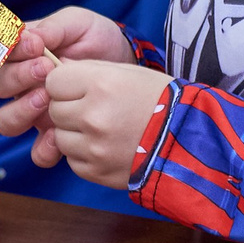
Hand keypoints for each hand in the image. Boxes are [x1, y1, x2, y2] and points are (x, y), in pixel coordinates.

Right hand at [0, 7, 132, 147]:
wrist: (127, 66)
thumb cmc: (97, 40)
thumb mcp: (78, 24)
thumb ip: (53, 28)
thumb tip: (28, 37)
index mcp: (22, 54)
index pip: (0, 54)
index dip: (11, 51)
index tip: (36, 46)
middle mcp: (22, 84)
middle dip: (17, 77)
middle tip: (45, 69)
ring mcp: (35, 112)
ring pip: (6, 121)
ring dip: (21, 111)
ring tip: (47, 99)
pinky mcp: (54, 135)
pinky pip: (37, 152)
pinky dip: (43, 147)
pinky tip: (57, 134)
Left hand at [39, 59, 171, 187]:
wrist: (189, 141)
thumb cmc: (160, 101)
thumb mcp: (127, 73)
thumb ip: (88, 71)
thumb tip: (55, 72)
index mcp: (101, 85)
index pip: (54, 81)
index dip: (65, 84)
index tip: (78, 88)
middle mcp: (93, 116)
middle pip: (54, 109)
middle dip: (69, 108)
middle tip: (94, 109)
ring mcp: (93, 147)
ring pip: (59, 136)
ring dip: (74, 133)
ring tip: (102, 130)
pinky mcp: (96, 171)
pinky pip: (72, 160)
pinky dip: (83, 154)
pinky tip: (106, 147)